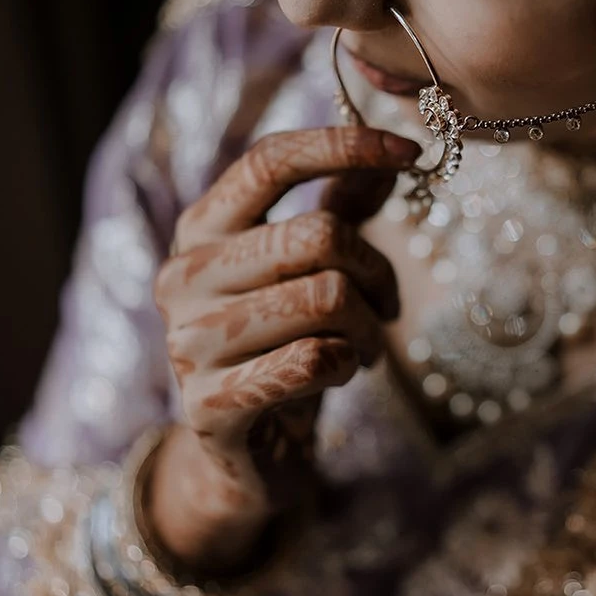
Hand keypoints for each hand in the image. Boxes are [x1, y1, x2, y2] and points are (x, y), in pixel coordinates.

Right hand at [148, 126, 419, 571]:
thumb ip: (338, 209)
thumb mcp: (306, 269)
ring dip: (368, 328)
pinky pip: (314, 361)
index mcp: (201, 229)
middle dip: (377, 271)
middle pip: (317, 236)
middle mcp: (184, 276)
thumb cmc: (281, 344)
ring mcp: (190, 342)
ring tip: (362, 347)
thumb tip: (386, 157)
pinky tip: (340, 373)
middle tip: (387, 305)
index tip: (411, 152)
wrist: (246, 449)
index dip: (345, 146)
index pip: (270, 161)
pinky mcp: (211, 405)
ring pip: (327, 299)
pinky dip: (347, 364)